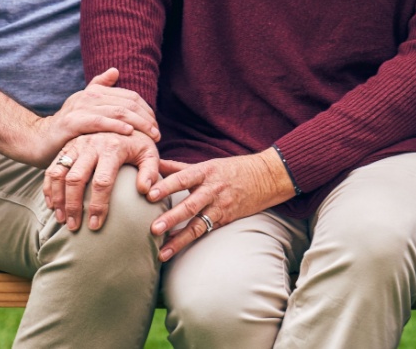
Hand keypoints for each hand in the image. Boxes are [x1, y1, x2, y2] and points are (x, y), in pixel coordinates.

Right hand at [26, 68, 158, 166]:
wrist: (38, 140)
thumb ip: (99, 88)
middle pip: (127, 103)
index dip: (146, 109)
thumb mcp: (84, 106)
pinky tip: (129, 132)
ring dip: (138, 123)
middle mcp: (89, 96)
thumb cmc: (67, 128)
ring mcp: (80, 108)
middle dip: (146, 117)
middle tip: (157, 133)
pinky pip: (99, 122)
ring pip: (117, 111)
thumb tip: (115, 70)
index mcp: (95, 92)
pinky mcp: (72, 123)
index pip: (129, 96)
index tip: (155, 124)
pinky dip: (116, 125)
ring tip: (151, 134)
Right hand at [44, 130, 160, 230]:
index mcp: (112, 147)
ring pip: (59, 174)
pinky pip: (52, 168)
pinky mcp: (67, 147)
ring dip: (58, 199)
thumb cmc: (138, 143)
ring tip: (61, 219)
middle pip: (76, 179)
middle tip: (74, 227)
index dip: (97, 205)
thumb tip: (145, 191)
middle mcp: (91, 144)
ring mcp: (76, 145)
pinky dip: (49, 188)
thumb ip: (151, 172)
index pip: (102, 181)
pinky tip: (52, 205)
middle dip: (73, 206)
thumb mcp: (149, 153)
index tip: (95, 225)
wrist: (123, 120)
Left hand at [146, 150, 296, 259]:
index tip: (149, 194)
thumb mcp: (208, 164)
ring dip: (179, 239)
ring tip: (162, 252)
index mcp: (206, 171)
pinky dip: (190, 240)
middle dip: (172, 218)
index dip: (167, 186)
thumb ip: (179, 167)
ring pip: (198, 225)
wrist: (266, 178)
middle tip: (154, 228)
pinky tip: (175, 248)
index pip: (183, 178)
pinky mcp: (225, 220)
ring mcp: (220, 207)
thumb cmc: (233, 169)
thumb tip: (154, 164)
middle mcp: (213, 190)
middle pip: (190, 205)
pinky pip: (206, 231)